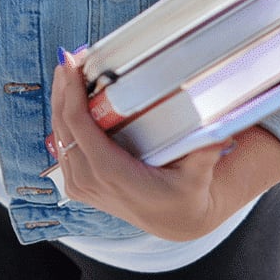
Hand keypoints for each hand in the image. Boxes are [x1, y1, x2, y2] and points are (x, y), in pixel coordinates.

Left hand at [51, 50, 232, 241]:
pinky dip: (63, 120)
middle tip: (69, 58)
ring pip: (58, 135)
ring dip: (60, 101)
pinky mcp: (79, 184)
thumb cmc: (184, 196)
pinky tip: (68, 98)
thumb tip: (221, 133)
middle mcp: (89, 180)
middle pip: (63, 125)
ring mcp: (81, 184)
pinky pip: (63, 146)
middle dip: (63, 89)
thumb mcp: (197, 177)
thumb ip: (204, 154)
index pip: (78, 126)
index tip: (72, 65)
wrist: (175, 221)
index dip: (71, 93)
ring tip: (68, 71)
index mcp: (111, 173)